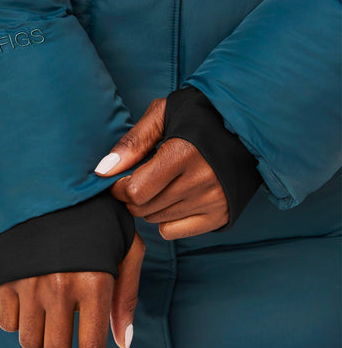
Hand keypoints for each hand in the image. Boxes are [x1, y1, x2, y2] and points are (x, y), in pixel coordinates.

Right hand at [0, 231, 144, 347]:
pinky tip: (29, 303)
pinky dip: (18, 321)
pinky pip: (6, 322)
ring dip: (40, 341)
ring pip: (29, 342)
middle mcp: (60, 287)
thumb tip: (123, 342)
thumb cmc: (96, 217)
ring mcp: (28, 283)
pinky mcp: (5, 278)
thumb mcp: (126, 248)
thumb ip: (126, 296)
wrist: (50, 184)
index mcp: (94, 282)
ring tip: (47, 322)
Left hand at [94, 98, 228, 238]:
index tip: (121, 176)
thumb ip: (132, 142)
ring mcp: (213, 201)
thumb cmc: (197, 115)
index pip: (136, 191)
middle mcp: (201, 181)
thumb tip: (104, 171)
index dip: (120, 186)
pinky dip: (165, 220)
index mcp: (184, 153)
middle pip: (143, 208)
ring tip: (159, 183)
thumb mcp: (162, 115)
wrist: (244, 126)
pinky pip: (174, 232)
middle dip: (131, 196)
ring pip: (156, 219)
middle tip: (138, 178)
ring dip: (148, 205)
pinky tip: (172, 198)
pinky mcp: (221, 215)